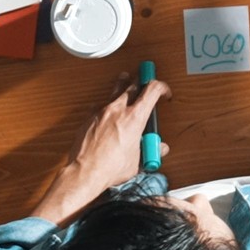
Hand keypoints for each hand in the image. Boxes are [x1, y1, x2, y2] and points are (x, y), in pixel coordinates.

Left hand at [32, 72, 170, 223]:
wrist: (85, 172)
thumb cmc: (109, 168)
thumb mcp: (139, 161)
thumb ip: (150, 151)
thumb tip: (160, 149)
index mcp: (134, 117)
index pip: (152, 90)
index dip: (162, 88)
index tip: (164, 93)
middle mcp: (118, 110)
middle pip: (133, 85)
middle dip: (142, 80)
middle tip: (146, 76)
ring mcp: (101, 112)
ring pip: (114, 91)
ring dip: (122, 85)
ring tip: (125, 78)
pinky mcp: (89, 119)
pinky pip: (98, 106)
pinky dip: (104, 106)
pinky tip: (106, 109)